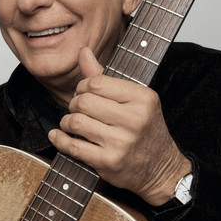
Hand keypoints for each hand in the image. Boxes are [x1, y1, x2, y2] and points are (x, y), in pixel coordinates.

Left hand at [48, 47, 191, 205]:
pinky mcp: (109, 162)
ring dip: (67, 122)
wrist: (161, 168)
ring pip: (75, 123)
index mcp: (143, 97)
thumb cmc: (145, 130)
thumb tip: (83, 52)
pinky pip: (73, 147)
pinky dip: (60, 140)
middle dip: (73, 104)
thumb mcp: (134, 100)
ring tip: (71, 124)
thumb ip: (105, 77)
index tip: (83, 94)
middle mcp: (134, 119)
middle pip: (83, 102)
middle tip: (76, 109)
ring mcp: (121, 142)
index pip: (96, 82)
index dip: (82, 87)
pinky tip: (59, 136)